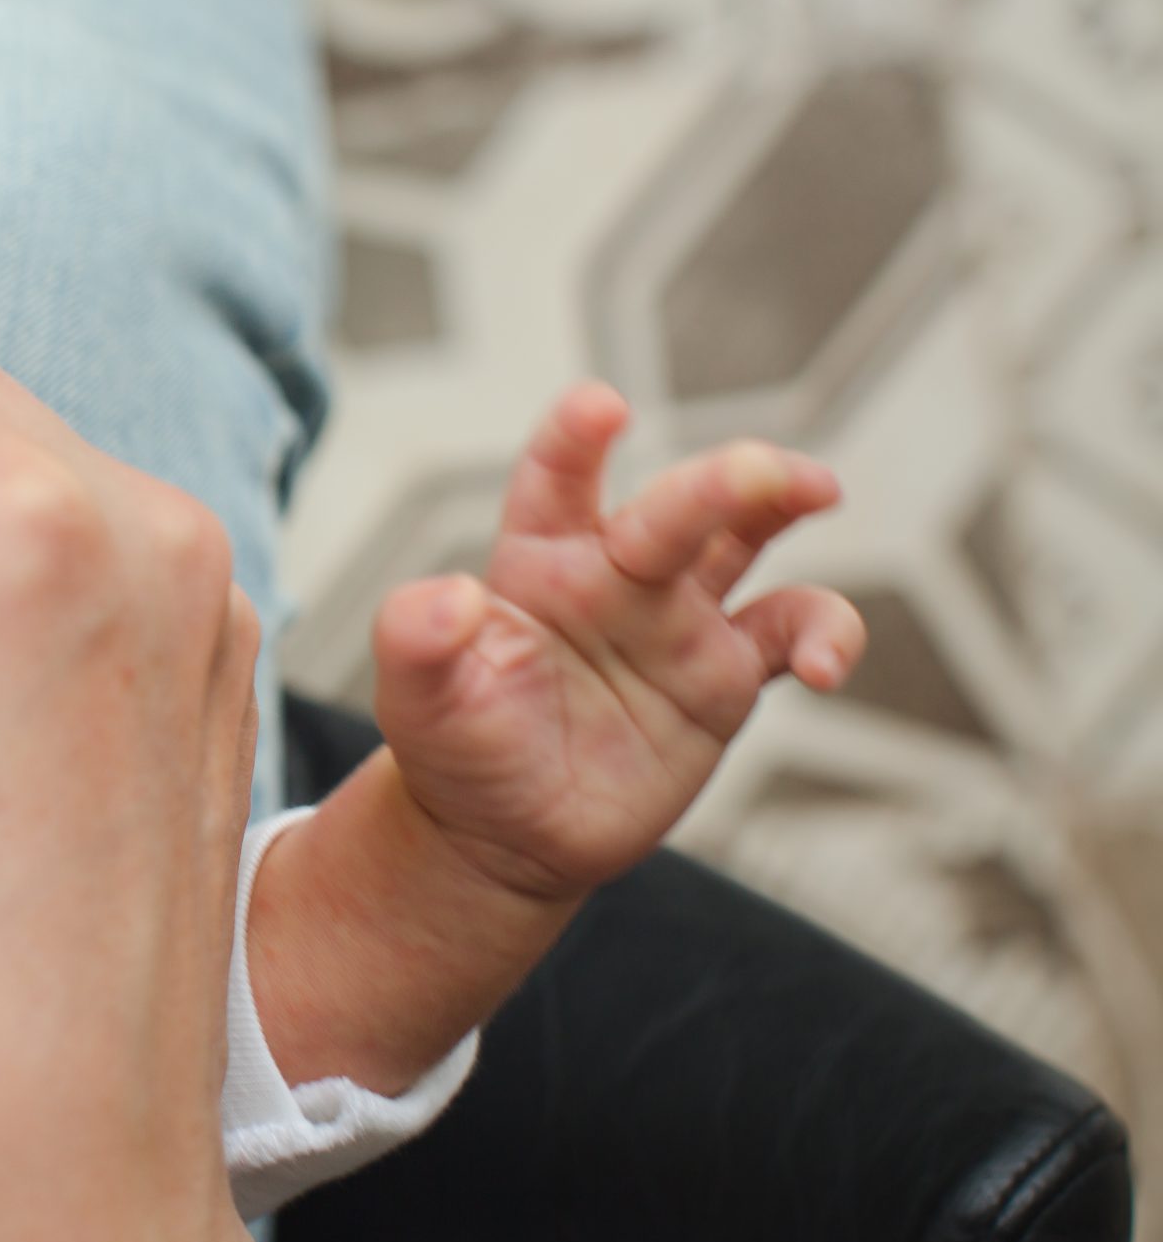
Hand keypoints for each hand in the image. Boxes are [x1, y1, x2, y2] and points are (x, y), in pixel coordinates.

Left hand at [374, 382, 864, 902]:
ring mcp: (676, 617)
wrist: (503, 834)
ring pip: (745, 536)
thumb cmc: (455, 749)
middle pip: (674, 506)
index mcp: (536, 559)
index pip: (556, 481)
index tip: (598, 407)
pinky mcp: (725, 674)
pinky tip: (825, 667)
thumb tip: (449, 595)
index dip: (574, 439)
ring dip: (782, 503)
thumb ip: (414, 639)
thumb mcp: (416, 699)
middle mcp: (613, 572)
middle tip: (760, 470)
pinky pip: (792, 631)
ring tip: (817, 491)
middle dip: (720, 479)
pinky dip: (826, 633)